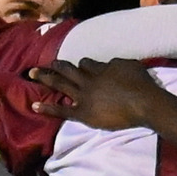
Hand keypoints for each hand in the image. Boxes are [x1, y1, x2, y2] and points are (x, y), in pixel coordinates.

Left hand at [28, 58, 170, 130]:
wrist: (144, 103)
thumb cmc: (141, 85)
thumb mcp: (130, 66)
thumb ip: (116, 64)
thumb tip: (108, 65)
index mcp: (100, 68)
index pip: (85, 63)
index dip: (82, 65)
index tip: (81, 67)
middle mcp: (88, 79)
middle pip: (68, 69)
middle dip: (55, 65)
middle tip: (45, 62)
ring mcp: (84, 96)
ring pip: (61, 83)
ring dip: (45, 77)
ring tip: (32, 73)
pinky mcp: (83, 112)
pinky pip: (62, 110)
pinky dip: (47, 107)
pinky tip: (34, 105)